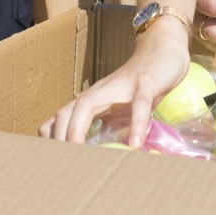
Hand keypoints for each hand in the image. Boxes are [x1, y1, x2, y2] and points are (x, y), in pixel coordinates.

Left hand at [39, 21, 189, 147]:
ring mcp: (121, 85)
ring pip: (89, 104)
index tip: (54, 161)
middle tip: (63, 165)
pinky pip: (139, 104)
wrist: (163, 49)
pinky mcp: (146, 82)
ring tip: (83, 158)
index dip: (52, 138)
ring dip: (79, 130)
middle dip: (59, 138)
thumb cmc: (139, 85)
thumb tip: (101, 158)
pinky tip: (136, 144)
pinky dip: (136, 124)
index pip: (61, 117)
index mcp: (92, 99)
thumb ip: (108, 127)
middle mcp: (99, 91)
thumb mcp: (120, 109)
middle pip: (66, 111)